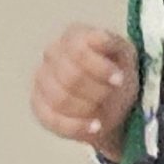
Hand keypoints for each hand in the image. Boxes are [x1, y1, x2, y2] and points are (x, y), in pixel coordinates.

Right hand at [30, 23, 140, 157]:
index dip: (100, 68)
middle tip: (112, 97)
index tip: (119, 80)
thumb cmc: (117, 74)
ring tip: (104, 112)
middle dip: (97, 92)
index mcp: (73, 36)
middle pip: (70, 77)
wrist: (112, 103)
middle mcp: (52, 53)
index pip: (79, 51)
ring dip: (88, 109)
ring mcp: (41, 79)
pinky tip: (94, 126)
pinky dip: (77, 127)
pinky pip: (52, 120)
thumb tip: (99, 38)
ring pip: (60, 99)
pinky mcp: (38, 105)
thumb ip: (113, 43)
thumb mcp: (125, 56)